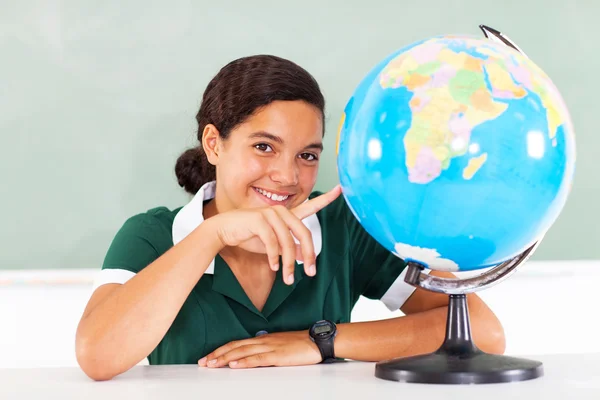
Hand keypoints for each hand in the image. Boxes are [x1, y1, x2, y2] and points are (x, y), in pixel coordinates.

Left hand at [198, 331, 321, 368]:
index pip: (237, 343)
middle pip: (235, 347)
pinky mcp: (277, 356)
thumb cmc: (301, 344)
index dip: (221, 350)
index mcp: (263, 339)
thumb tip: (254, 356)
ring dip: (225, 358)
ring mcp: (270, 347)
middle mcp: (263, 341)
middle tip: (203, 362)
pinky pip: (257, 359)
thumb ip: (266, 350)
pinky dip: (244, 362)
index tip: (208, 357)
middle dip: (217, 355)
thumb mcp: (280, 346)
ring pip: (242, 352)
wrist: (317, 340)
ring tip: (212, 364)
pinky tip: (234, 365)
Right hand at [209, 185, 341, 283]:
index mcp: (286, 215)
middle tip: (311, 272)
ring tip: (288, 278)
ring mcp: (270, 214)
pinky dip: (274, 257)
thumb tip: (305, 255)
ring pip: (288, 242)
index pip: (310, 206)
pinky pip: (272, 242)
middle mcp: (281, 211)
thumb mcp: (273, 246)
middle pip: (304, 233)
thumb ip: (290, 248)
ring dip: (289, 263)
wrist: (224, 232)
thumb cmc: (249, 236)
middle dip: (309, 255)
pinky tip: (273, 267)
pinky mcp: (259, 220)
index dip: (326, 199)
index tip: (340, 189)